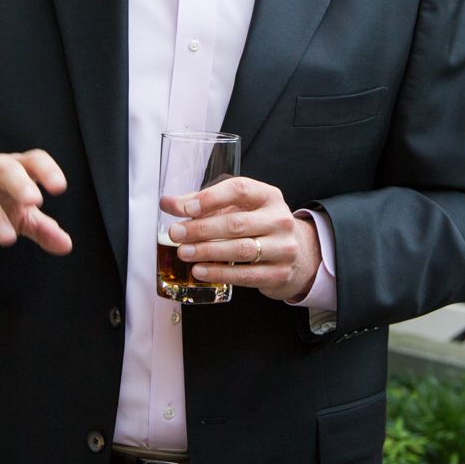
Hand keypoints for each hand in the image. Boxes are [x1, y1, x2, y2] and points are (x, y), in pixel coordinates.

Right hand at [0, 149, 72, 272]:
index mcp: (15, 166)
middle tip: (33, 202)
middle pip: (6, 169)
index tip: (59, 187)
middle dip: (20, 184)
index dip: (47, 170)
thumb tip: (66, 245)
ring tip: (8, 240)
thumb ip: (42, 227)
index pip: (34, 160)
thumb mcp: (18, 211)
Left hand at [164, 176, 318, 302]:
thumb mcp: (237, 208)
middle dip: (201, 229)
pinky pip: (246, 274)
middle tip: (175, 234)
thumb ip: (203, 204)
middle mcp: (279, 219)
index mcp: (268, 196)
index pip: (240, 189)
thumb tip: (167, 203)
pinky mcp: (279, 273)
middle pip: (237, 223)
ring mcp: (283, 247)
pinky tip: (199, 270)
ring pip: (241, 249)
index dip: (211, 197)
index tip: (187, 208)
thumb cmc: (258, 226)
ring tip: (183, 253)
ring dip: (208, 251)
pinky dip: (220, 272)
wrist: (297, 255)